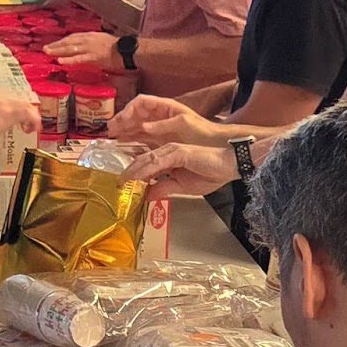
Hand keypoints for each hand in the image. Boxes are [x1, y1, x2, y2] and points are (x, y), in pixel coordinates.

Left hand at [45, 32, 116, 70]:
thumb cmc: (119, 49)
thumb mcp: (104, 42)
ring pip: (70, 48)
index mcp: (91, 36)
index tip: (54, 44)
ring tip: (48, 52)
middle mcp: (89, 40)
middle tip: (45, 48)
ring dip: (58, 50)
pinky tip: (60, 61)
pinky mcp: (93, 57)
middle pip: (69, 41)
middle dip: (56, 45)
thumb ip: (94, 44)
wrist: (128, 51)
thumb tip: (87, 49)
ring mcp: (90, 48)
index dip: (62, 41)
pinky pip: (78, 58)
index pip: (73, 37)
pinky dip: (68, 59)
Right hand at [110, 94, 216, 146]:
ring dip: (125, 132)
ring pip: (137, 128)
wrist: (218, 146)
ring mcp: (161, 129)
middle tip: (110, 132)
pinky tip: (126, 148)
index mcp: (165, 107)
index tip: (120, 120)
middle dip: (122, 121)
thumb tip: (143, 127)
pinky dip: (133, 142)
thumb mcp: (184, 124)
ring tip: (113, 140)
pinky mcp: (162, 142)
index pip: (141, 103)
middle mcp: (160, 117)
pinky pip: (144, 140)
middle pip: (136, 115)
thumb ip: (163, 125)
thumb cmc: (203, 132)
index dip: (129, 109)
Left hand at [123, 142, 239, 196]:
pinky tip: (138, 177)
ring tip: (121, 182)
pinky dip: (147, 169)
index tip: (121, 187)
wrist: (230, 165)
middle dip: (128, 173)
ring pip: (147, 159)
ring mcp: (172, 150)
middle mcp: (167, 151)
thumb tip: (147, 196)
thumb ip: (164, 188)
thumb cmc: (211, 173)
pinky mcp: (179, 152)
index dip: (132, 175)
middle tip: (115, 185)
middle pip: (142, 161)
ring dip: (133, 171)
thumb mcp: (183, 187)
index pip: (145, 165)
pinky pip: (159, 161)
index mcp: (167, 158)